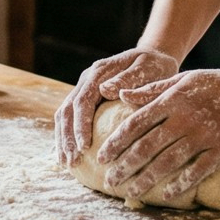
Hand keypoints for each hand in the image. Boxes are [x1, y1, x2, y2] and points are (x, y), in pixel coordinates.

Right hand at [53, 47, 179, 166]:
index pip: (83, 101)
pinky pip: (70, 117)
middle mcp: (87, 79)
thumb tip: (105, 89)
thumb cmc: (155, 66)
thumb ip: (129, 78)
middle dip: (68, 137)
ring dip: (64, 139)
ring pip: (64, 114)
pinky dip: (67, 136)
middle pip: (67, 109)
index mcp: (99, 72)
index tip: (85, 147)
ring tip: (68, 163)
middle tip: (73, 162)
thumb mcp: (147, 68)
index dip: (81, 125)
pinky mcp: (87, 97)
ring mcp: (84, 87)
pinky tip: (70, 154)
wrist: (154, 56)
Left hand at [97, 68, 219, 200]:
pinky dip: (181, 184)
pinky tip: (167, 195)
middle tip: (109, 181)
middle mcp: (184, 119)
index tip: (102, 156)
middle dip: (125, 165)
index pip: (136, 123)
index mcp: (172, 100)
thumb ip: (152, 89)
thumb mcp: (183, 79)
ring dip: (146, 179)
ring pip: (168, 162)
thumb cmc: (218, 83)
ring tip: (130, 192)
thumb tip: (121, 95)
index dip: (117, 141)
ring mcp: (204, 136)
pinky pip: (197, 171)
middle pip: (147, 146)